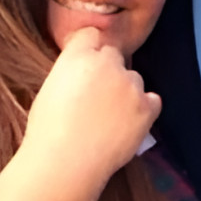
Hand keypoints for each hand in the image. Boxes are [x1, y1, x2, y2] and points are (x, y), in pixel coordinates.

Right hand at [23, 28, 160, 182]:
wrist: (64, 165)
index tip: (87, 66)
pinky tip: (127, 125)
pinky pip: (152, 101)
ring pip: (134, 79)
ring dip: (126, 92)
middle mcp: (108, 64)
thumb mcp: (50, 89)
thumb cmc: (47, 132)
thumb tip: (83, 72)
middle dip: (108, 71)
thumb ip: (71, 71)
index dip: (90, 49)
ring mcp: (131, 85)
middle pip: (114, 56)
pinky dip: (144, 110)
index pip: (92, 35)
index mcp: (79, 57)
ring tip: (109, 119)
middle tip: (97, 98)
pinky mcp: (147, 107)